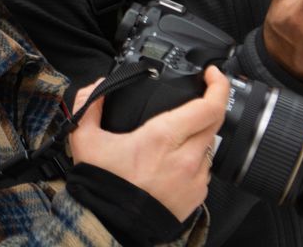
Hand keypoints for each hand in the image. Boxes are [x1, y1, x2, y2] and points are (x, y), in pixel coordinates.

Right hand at [68, 66, 228, 220]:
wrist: (110, 227)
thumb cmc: (101, 185)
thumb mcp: (85, 139)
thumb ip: (89, 104)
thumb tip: (97, 85)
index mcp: (163, 137)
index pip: (209, 107)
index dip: (217, 85)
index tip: (212, 74)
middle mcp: (186, 158)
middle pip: (215, 122)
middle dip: (208, 105)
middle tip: (195, 98)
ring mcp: (195, 179)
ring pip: (209, 147)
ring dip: (198, 136)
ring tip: (175, 138)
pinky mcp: (196, 197)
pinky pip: (203, 171)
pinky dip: (193, 161)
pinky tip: (173, 163)